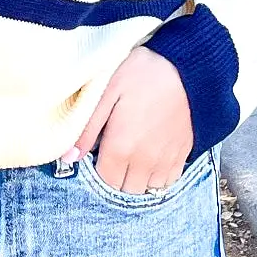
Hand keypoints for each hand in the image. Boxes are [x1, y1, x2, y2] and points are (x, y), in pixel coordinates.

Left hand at [69, 47, 193, 193]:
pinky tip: (151, 158)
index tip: (98, 153)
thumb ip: (87, 129)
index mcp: (121, 147)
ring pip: (147, 189)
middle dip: (116, 177)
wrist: (187, 67)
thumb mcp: (106, 93)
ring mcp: (166, 160)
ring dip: (137, 179)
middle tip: (114, 154)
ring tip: (132, 157)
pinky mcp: (183, 154)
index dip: (98, 169)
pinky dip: (157, 176)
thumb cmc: (143, 74)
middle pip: (125, 190)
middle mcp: (144, 161)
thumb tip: (69, 157)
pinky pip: (168, 181)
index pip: (104, 181)